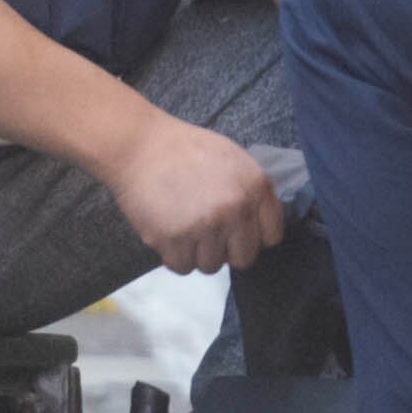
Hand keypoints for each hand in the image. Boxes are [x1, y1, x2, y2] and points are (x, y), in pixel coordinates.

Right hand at [105, 115, 287, 274]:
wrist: (140, 146)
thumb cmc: (187, 150)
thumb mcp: (234, 160)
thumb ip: (251, 193)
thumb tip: (257, 227)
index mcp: (256, 188)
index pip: (271, 236)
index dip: (254, 237)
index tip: (238, 232)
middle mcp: (235, 209)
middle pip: (244, 258)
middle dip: (227, 251)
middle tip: (208, 235)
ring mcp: (205, 226)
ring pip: (211, 266)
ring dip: (198, 253)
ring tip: (184, 228)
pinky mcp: (174, 239)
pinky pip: (182, 266)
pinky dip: (174, 256)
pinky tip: (169, 233)